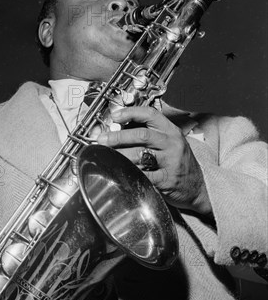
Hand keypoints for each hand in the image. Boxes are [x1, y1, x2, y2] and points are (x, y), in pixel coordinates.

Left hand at [97, 105, 211, 215]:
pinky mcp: (167, 179)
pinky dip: (129, 172)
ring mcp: (170, 162)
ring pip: (140, 155)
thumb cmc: (179, 163)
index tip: (115, 116)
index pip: (150, 114)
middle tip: (103, 139)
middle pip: (142, 135)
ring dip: (119, 155)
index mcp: (171, 131)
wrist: (197, 186)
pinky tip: (119, 171)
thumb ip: (150, 134)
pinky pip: (145, 175)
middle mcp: (172, 144)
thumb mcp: (170, 142)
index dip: (131, 113)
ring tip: (106, 156)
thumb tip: (120, 128)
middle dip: (118, 137)